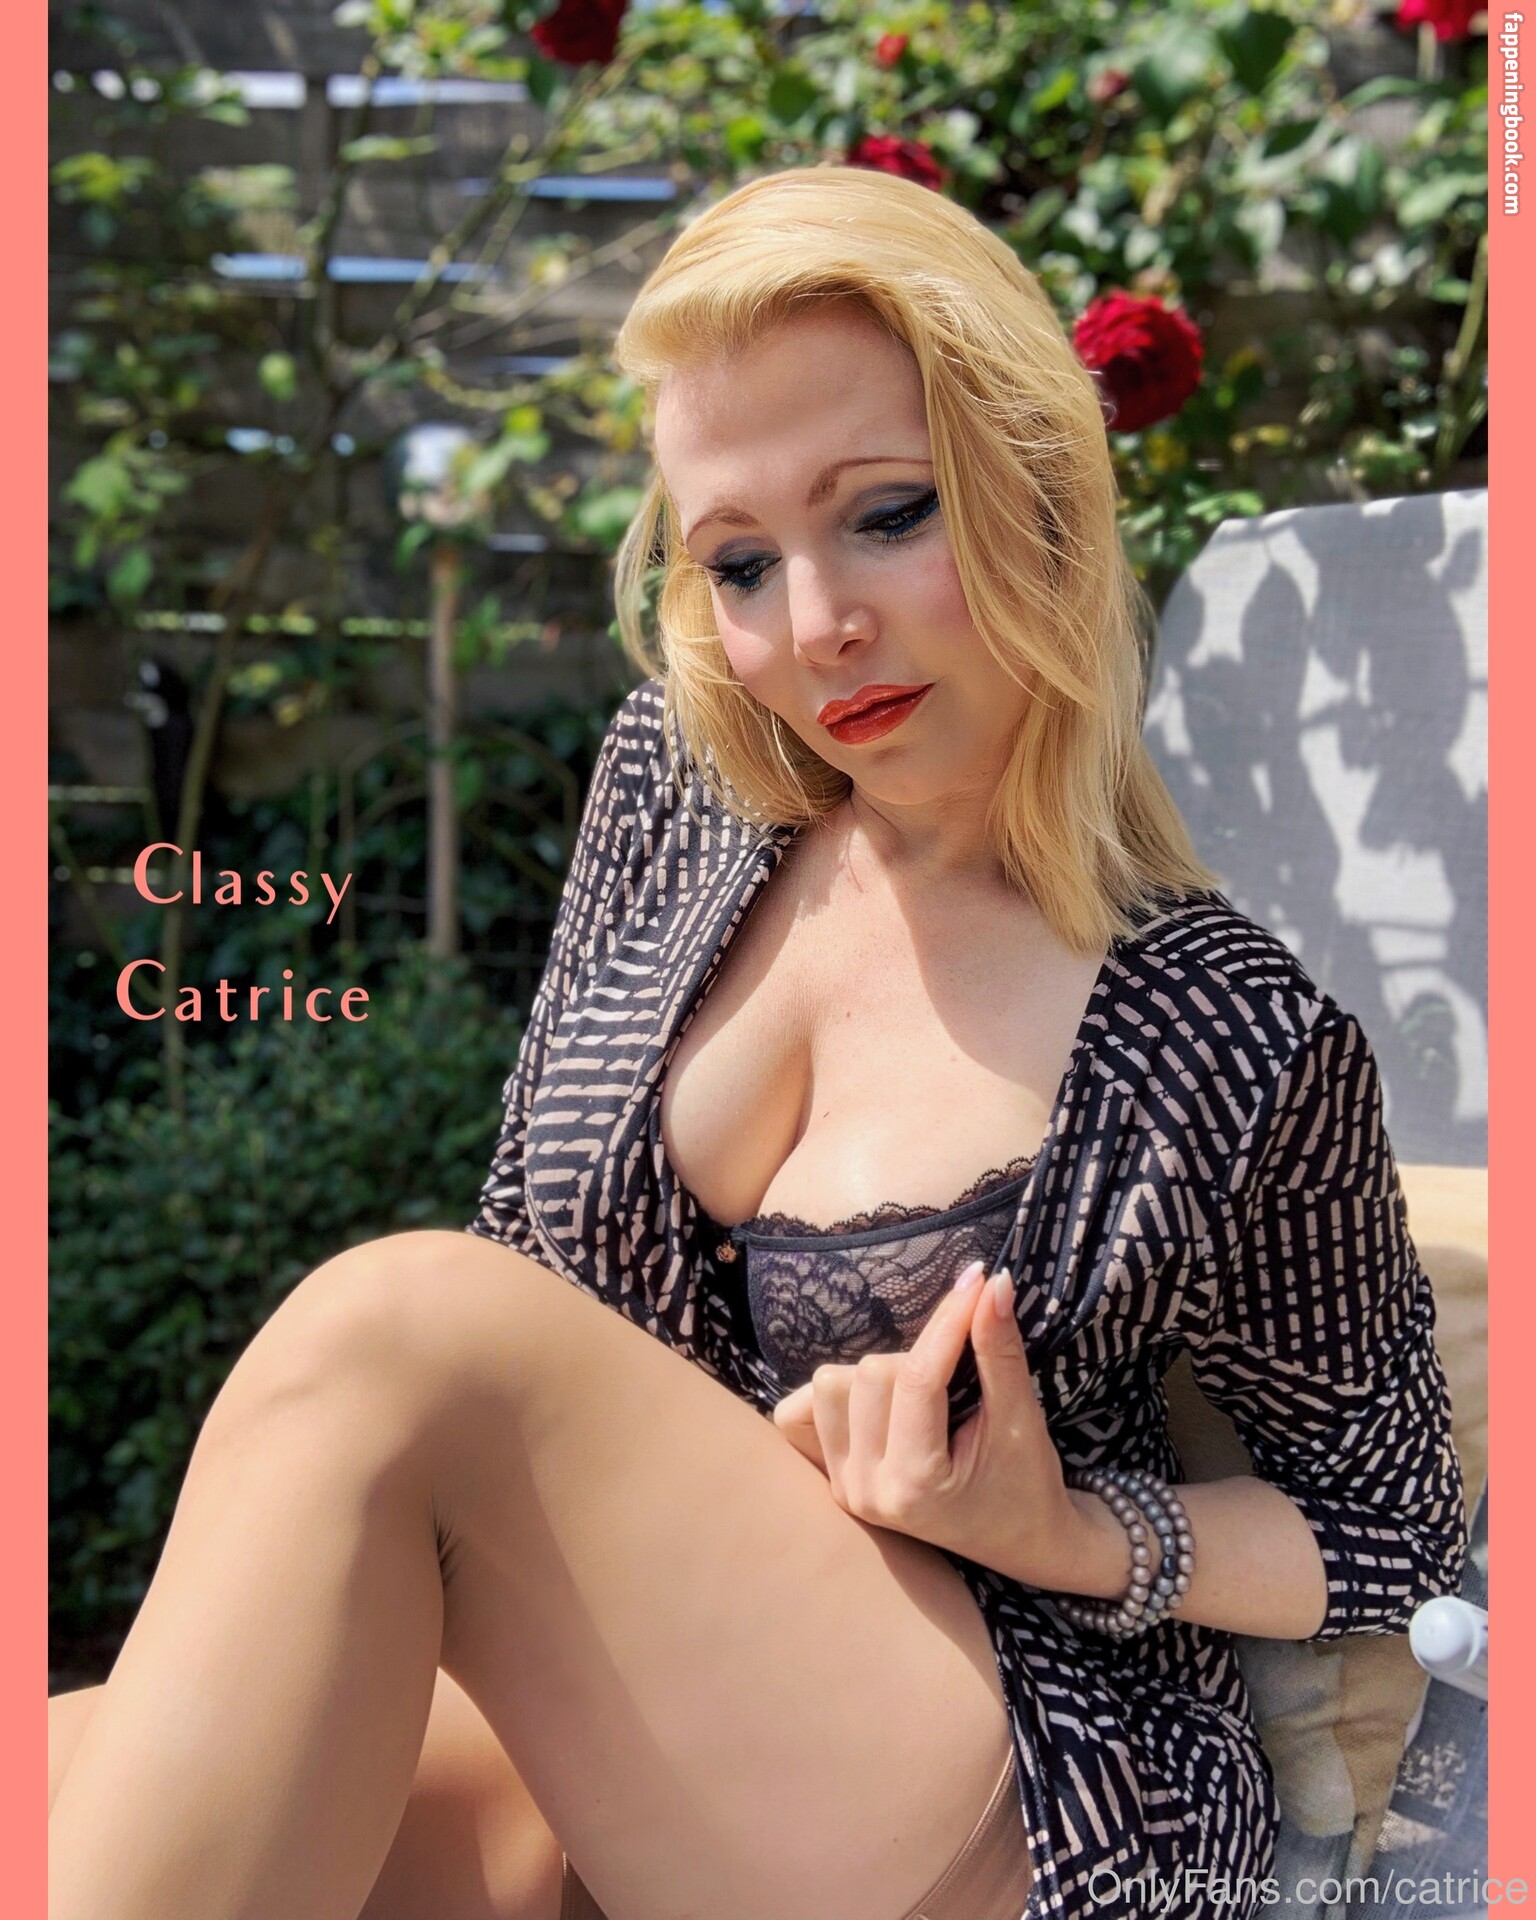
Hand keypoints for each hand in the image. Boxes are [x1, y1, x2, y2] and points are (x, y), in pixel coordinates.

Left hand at [770, 1260, 1090, 1589]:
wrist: (1022, 1540)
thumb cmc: (1027, 1482)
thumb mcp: (1020, 1417)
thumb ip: (1000, 1349)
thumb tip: (991, 1281)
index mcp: (917, 1485)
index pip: (919, 1377)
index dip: (948, 1320)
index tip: (975, 1280)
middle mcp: (867, 1491)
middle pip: (869, 1374)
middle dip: (919, 1357)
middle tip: (959, 1376)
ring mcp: (844, 1488)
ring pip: (832, 1384)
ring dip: (880, 1373)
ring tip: (924, 1396)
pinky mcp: (833, 1480)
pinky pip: (802, 1410)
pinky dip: (839, 1393)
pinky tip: (882, 1404)